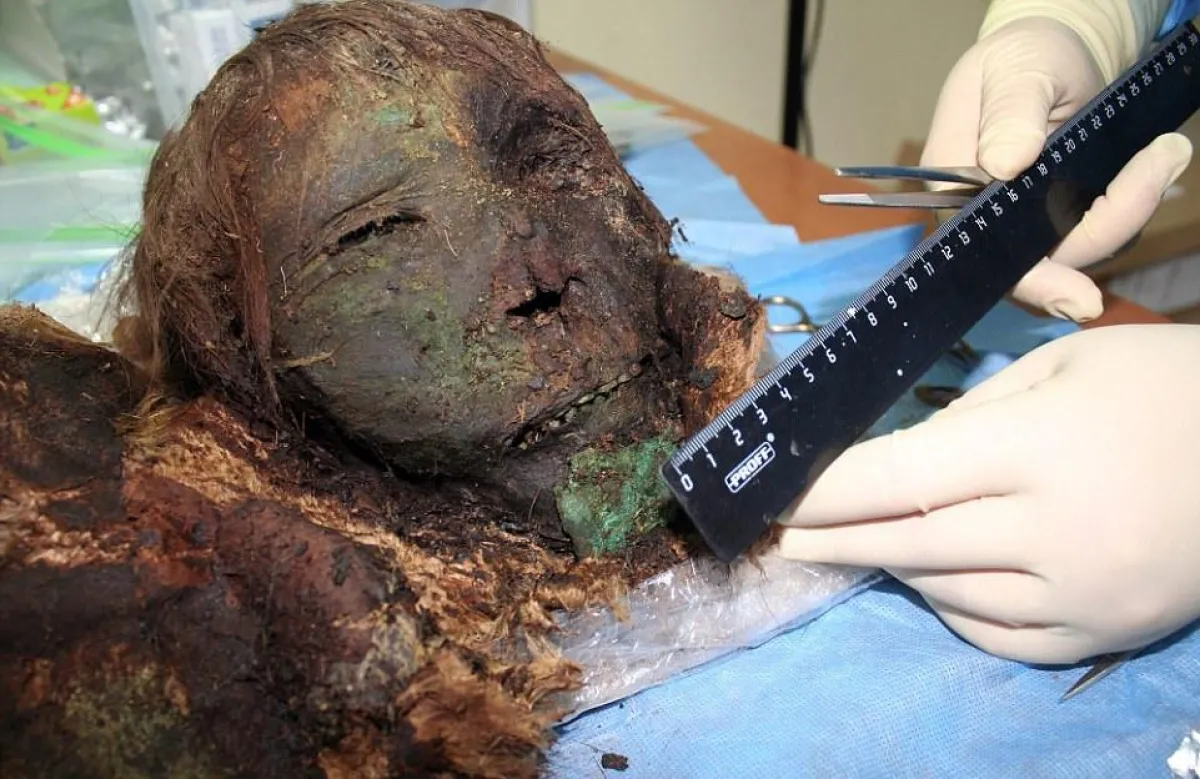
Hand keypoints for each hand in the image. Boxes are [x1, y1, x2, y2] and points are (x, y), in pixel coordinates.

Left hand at [775, 324, 1199, 664]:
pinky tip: (925, 581)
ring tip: (849, 549)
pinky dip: (949, 608)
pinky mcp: (1103, 634)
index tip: (777, 498)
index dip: (828, 492)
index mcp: (1041, 446)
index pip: (903, 476)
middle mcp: (1057, 530)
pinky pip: (998, 636)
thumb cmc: (1166, 388)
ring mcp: (1083, 594)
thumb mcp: (1067, 366)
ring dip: (890, 568)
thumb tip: (895, 457)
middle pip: (912, 541)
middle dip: (834, 539)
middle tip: (783, 540)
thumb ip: (977, 411)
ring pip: (949, 592)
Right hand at [921, 13, 1192, 322]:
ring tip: (1167, 149)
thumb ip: (1009, 112)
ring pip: (1082, 247)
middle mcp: (988, 222)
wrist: (1046, 54)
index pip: (988, 255)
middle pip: (1046, 261)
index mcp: (956, 193)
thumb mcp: (1015, 70)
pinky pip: (1102, 228)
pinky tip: (1156, 159)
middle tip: (1164, 158)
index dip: (1033, 282)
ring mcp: (1028, 223)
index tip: (1081, 300)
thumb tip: (1005, 163)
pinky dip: (1135, 199)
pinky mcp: (1064, 217)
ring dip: (1131, 206)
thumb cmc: (1019, 58)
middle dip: (1108, 223)